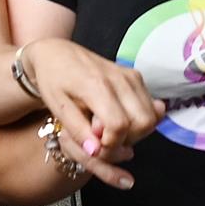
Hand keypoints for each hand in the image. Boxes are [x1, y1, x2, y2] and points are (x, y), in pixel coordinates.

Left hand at [19, 37, 163, 184]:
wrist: (57, 53)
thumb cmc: (53, 80)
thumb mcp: (57, 108)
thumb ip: (78, 131)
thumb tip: (95, 152)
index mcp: (97, 86)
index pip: (119, 126)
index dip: (111, 144)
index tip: (96, 145)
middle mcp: (121, 79)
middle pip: (143, 123)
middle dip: (127, 140)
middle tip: (104, 139)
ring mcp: (132, 77)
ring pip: (151, 117)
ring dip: (135, 132)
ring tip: (110, 129)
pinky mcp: (137, 77)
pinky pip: (151, 107)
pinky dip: (140, 120)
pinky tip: (120, 119)